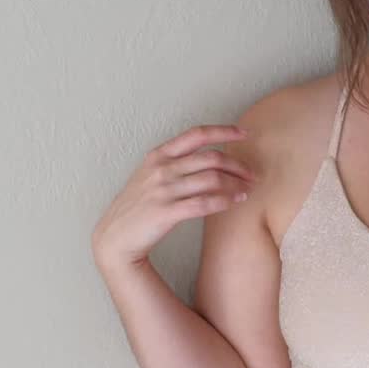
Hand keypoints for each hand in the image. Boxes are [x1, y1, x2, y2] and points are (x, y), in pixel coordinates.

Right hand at [91, 124, 253, 269]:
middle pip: (211, 157)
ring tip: (247, 190)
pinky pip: (204, 203)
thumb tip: (209, 159)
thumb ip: (173, 164)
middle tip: (253, 174)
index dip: (223, 131)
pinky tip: (235, 202)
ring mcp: (163, 190)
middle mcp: (161, 168)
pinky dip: (224, 201)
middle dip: (237, 164)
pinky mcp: (166, 212)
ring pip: (212, 179)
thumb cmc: (136, 207)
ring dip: (236, 184)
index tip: (244, 133)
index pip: (196, 134)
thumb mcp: (149, 176)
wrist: (115, 237)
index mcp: (158, 155)